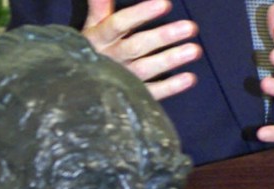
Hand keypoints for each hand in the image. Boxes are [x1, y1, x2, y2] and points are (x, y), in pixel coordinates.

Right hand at [83, 0, 201, 99]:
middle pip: (138, 45)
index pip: (119, 23)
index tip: (165, 4)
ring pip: (147, 68)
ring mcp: (121, 78)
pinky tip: (189, 78)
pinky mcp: (130, 96)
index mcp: (100, 38)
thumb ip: (99, 6)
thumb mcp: (93, 27)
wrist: (79, 87)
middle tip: (191, 27)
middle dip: (164, 36)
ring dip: (171, 60)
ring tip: (195, 50)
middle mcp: (111, 58)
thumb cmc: (92, 50)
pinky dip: (170, 87)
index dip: (141, 14)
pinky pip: (151, 92)